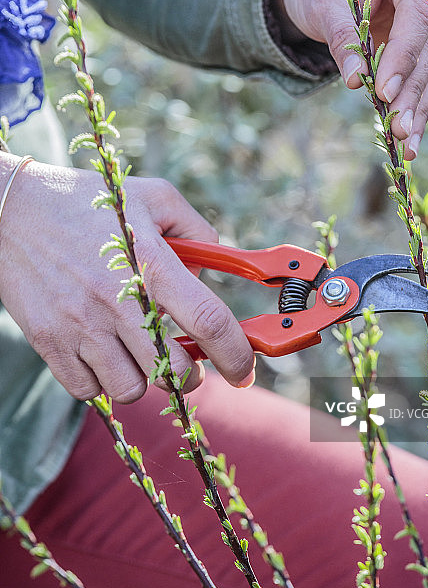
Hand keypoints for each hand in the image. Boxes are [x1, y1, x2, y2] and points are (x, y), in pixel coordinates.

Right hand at [0, 157, 254, 401]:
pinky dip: (101, 381)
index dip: (236, 354)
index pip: (208, 320)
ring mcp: (81, 326)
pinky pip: (89, 391)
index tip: (244, 370)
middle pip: (173, 371)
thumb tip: (216, 269)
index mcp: (150, 263)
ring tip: (135, 351)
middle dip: (190, 376)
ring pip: (132, 389)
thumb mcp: (153, 197)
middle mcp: (117, 300)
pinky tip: (101, 352)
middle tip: (184, 361)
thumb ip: (196, 229)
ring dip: (143, 378)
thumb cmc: (89, 203)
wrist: (11, 211)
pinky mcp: (50, 342)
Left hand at [272, 0, 427, 158]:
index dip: (405, 55)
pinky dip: (423, 104)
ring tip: (407, 142)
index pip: (420, 12)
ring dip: (423, 106)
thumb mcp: (321, 5)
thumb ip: (342, 38)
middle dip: (414, 91)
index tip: (386, 93)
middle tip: (398, 129)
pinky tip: (412, 134)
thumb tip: (359, 80)